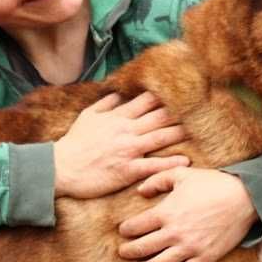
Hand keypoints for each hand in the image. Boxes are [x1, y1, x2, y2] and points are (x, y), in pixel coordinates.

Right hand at [54, 92, 189, 199]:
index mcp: (118, 117)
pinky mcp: (128, 170)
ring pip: (160, 137)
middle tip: (200, 108)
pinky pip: (153, 165)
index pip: (147, 101)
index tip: (182, 92)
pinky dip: (170, 162)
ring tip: (199, 130)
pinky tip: (185, 161)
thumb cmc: (74, 143)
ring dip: (180, 133)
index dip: (165, 96)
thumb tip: (118, 93)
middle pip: (159, 117)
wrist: (61, 168)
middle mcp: (126, 130)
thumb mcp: (87, 116)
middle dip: (180, 112)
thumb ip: (105, 104)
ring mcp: (128, 150)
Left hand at [117, 167, 256, 261]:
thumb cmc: (212, 183)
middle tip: (123, 252)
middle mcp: (175, 233)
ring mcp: (190, 248)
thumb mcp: (181, 174)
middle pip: (142, 249)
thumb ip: (156, 180)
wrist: (245, 198)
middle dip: (128, 252)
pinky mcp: (204, 258)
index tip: (124, 231)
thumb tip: (140, 191)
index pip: (135, 227)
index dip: (126, 231)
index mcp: (166, 212)